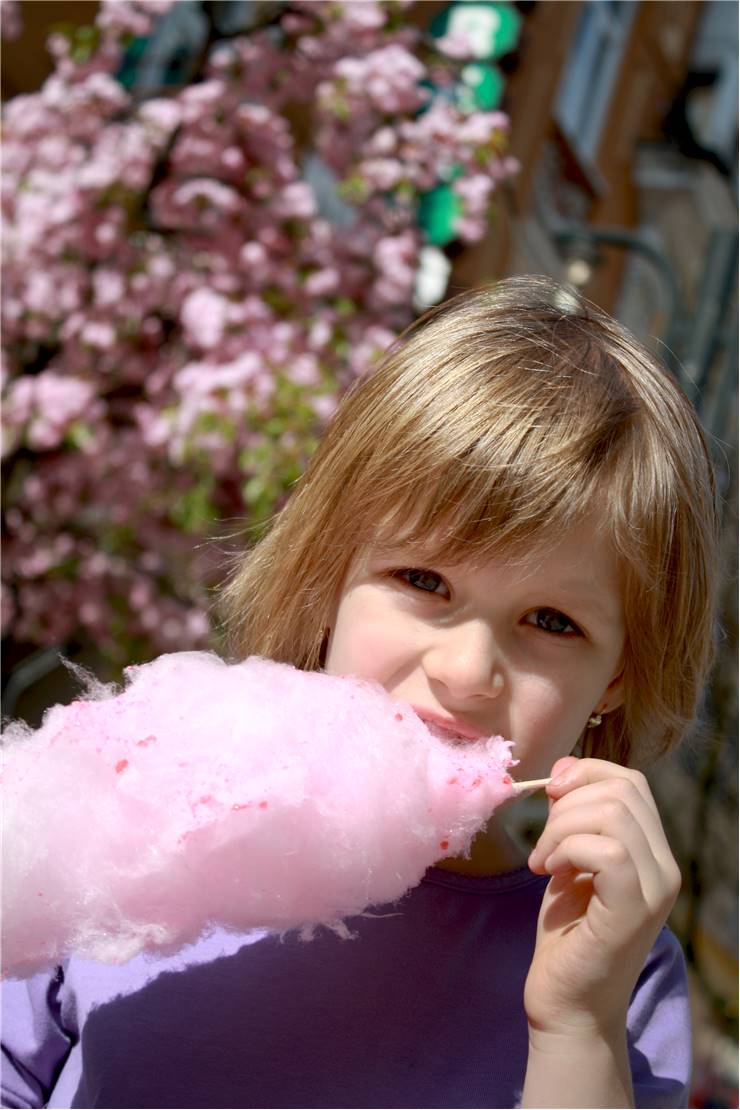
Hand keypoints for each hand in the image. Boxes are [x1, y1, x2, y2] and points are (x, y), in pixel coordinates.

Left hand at [524, 756, 680, 1035]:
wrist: (567, 1004)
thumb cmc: (566, 935)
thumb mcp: (569, 860)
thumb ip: (573, 818)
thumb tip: (563, 769)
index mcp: (652, 852)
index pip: (631, 781)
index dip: (585, 773)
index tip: (548, 793)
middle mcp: (665, 868)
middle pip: (621, 790)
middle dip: (567, 803)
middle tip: (542, 841)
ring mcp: (656, 890)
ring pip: (612, 814)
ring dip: (560, 828)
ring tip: (541, 861)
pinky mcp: (635, 910)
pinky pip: (607, 850)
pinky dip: (566, 849)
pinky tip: (548, 871)